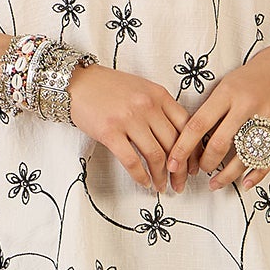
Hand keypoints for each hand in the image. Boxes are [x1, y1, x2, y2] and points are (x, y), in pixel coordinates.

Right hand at [66, 64, 192, 193]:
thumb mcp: (142, 89)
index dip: (193, 150)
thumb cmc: (109, 88)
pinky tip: (144, 183)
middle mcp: (147, 106)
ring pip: (155, 155)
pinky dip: (141, 176)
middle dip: (180, 170)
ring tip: (162, 187)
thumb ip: (160, 108)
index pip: (186, 126)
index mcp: (159, 95)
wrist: (77, 83)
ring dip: (161, 176)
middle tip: (180, 184)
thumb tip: (178, 138)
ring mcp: (128, 119)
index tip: (193, 166)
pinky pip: (131, 160)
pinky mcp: (110, 132)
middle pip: (174, 144)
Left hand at [163, 46, 269, 194]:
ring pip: (243, 157)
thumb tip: (187, 143)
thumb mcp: (225, 86)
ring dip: (226, 176)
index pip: (198, 124)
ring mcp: (267, 118)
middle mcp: (247, 105)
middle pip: (220, 144)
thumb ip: (210, 111)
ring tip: (215, 183)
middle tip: (200, 170)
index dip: (183, 147)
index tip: (173, 164)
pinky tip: (244, 183)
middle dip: (206, 163)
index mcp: (227, 93)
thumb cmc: (248, 80)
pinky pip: (268, 159)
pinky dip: (255, 175)